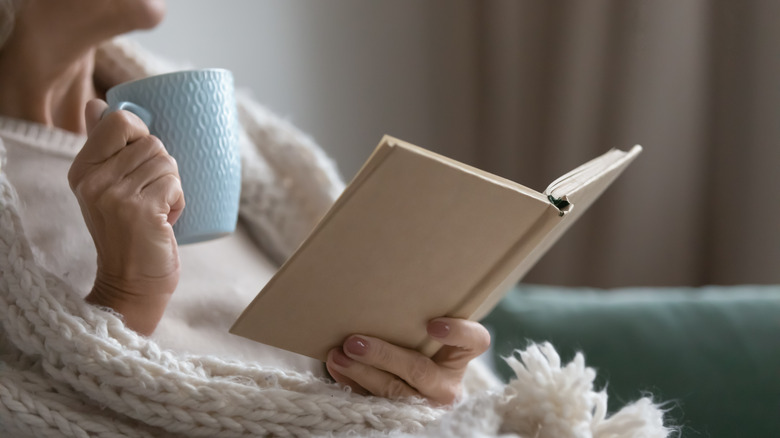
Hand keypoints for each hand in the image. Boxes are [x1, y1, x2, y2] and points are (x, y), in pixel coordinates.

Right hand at [68, 99, 184, 334]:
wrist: (133, 284)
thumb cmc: (129, 234)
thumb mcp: (107, 187)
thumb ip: (103, 146)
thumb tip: (97, 104)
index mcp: (83, 169)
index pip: (118, 120)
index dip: (143, 136)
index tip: (142, 164)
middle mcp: (94, 179)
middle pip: (152, 141)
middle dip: (163, 168)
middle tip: (150, 197)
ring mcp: (115, 195)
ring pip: (167, 161)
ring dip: (172, 186)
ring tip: (156, 211)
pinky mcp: (140, 210)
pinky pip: (175, 183)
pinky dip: (178, 201)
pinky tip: (164, 221)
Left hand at [325, 317, 490, 404]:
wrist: (417, 391)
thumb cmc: (420, 348)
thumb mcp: (428, 336)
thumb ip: (415, 319)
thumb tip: (377, 288)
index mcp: (459, 358)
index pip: (474, 342)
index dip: (458, 333)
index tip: (432, 324)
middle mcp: (446, 385)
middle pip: (419, 370)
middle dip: (384, 356)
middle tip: (355, 342)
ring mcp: (422, 403)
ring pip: (393, 392)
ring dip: (361, 372)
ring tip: (338, 355)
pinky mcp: (399, 415)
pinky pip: (372, 402)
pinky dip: (350, 384)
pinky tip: (336, 368)